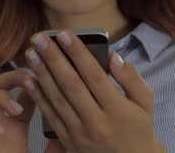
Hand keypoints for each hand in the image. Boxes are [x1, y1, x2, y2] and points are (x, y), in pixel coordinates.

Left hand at [23, 31, 166, 152]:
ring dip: (41, 74)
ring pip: (57, 99)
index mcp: (117, 110)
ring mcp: (79, 133)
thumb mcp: (145, 102)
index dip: (78, 54)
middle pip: (71, 85)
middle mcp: (96, 122)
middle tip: (39, 38)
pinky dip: (38, 98)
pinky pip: (50, 116)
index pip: (94, 76)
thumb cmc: (138, 127)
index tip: (64, 34)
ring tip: (30, 53)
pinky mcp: (67, 141)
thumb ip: (131, 78)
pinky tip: (29, 80)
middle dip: (53, 59)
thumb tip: (113, 57)